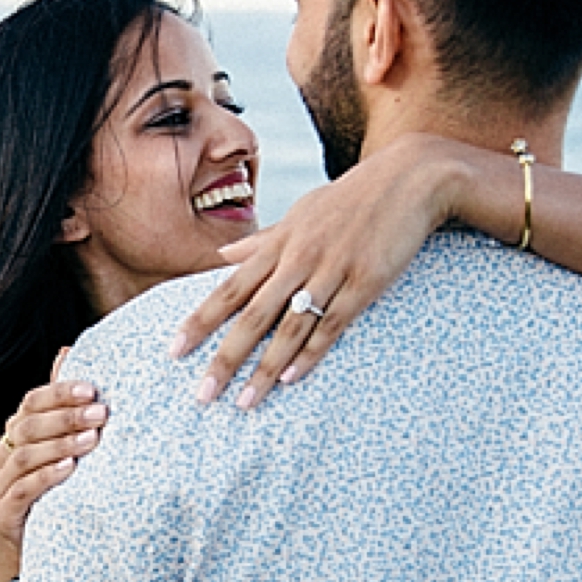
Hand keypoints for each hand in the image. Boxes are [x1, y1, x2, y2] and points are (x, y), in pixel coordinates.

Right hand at [0, 354, 106, 548]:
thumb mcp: (72, 444)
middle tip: (102, 415)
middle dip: (67, 418)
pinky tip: (71, 470)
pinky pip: (22, 490)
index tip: (92, 390)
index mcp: (15, 433)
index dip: (59, 393)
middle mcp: (0, 457)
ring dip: (60, 445)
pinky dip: (47, 477)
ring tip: (92, 441)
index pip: (30, 402)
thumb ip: (67, 404)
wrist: (64, 545)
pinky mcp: (2, 516)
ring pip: (24, 456)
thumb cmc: (69, 488)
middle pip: (27, 426)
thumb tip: (67, 351)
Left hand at [169, 132, 475, 407]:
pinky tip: (293, 380)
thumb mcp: (299, 213)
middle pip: (252, 316)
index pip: (229, 289)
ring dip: (266, 368)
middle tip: (202, 394)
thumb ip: (261, 241)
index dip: (200, 321)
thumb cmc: (350, 199)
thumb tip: (223, 256)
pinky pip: (333, 324)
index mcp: (279, 244)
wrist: (408, 179)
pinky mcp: (365, 283)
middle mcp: (298, 259)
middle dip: (225, 358)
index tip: (174, 351)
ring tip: (245, 402)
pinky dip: (312, 353)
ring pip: (290, 328)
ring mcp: (331, 271)